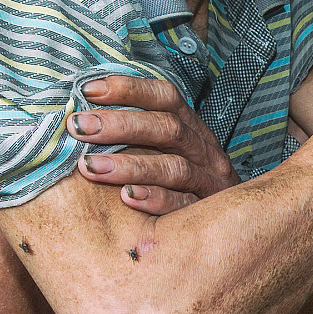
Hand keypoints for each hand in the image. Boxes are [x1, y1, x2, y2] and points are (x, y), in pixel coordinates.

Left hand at [68, 75, 240, 215]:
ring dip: (130, 165)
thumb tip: (81, 117)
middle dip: (119, 125)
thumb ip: (135, 135)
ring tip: (90, 166)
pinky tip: (126, 197)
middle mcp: (203, 150)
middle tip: (78, 127)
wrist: (234, 224)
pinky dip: (155, 199)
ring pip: (173, 167)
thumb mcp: (165, 151)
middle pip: (167, 128)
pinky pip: (183, 205)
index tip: (87, 90)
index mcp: (191, 128)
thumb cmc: (180, 184)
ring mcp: (209, 183)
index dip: (129, 89)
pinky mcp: (206, 214)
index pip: (164, 97)